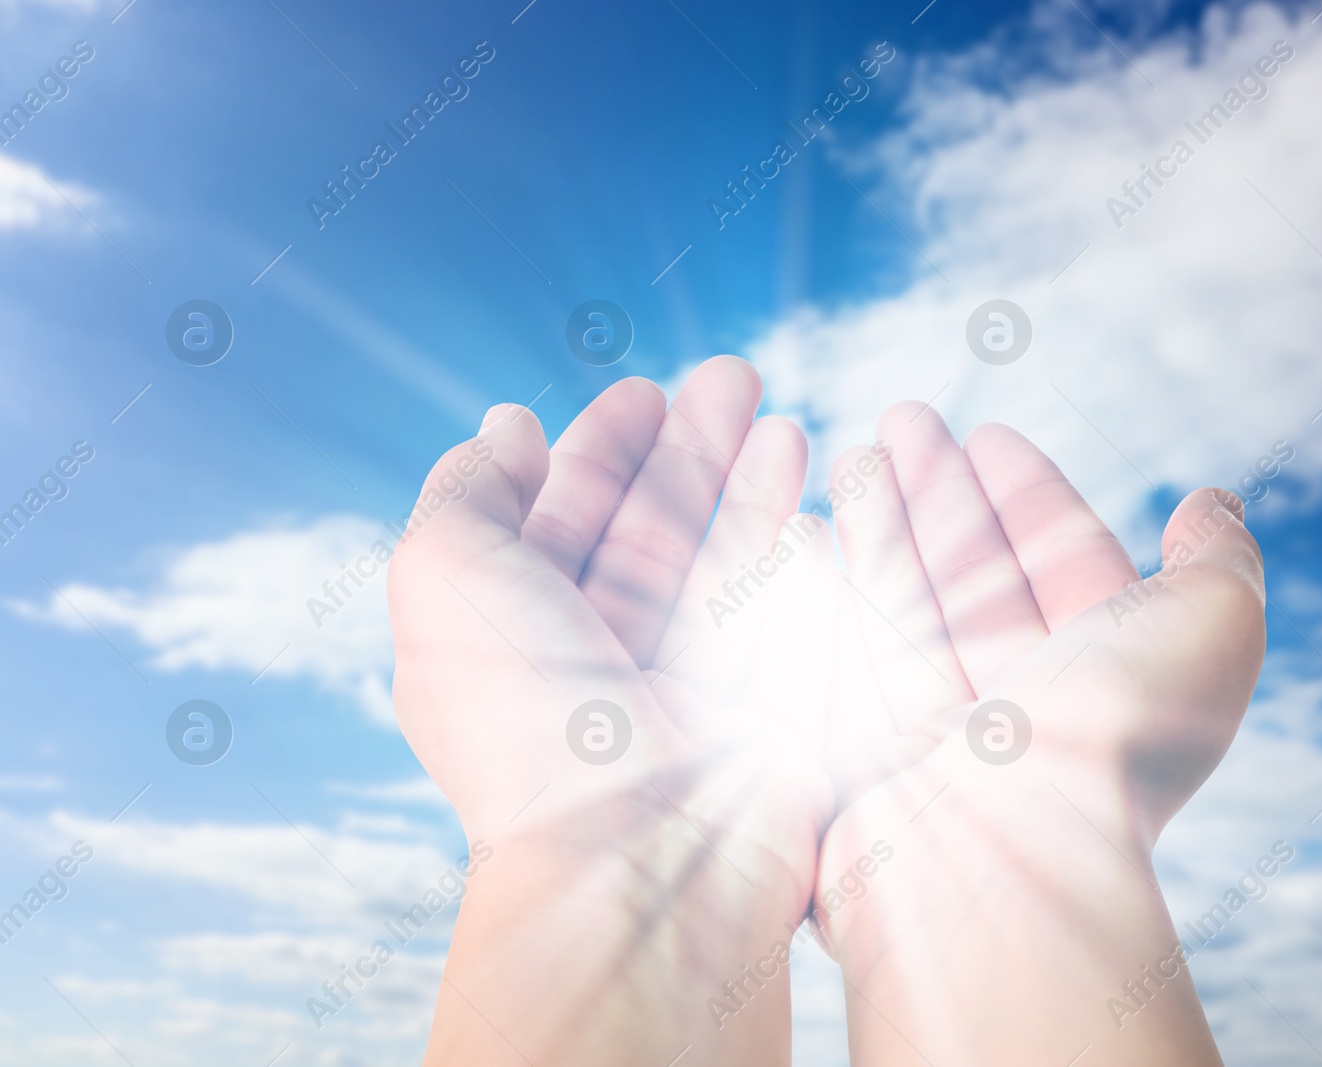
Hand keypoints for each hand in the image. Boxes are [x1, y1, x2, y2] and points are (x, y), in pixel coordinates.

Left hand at [388, 357, 832, 1065]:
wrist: (640, 861)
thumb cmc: (527, 721)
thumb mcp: (443, 578)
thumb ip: (466, 492)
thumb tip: (508, 428)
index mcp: (520, 637)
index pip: (567, 519)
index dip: (602, 449)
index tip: (642, 391)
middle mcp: (602, 661)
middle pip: (654, 527)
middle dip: (690, 448)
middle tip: (734, 378)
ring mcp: (688, 686)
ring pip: (721, 558)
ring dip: (747, 481)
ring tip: (775, 417)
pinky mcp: (765, 709)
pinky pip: (781, 607)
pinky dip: (792, 540)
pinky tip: (806, 477)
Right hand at [812, 403, 1264, 1066]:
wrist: (1001, 861)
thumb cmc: (1112, 739)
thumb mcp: (1212, 627)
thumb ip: (1218, 558)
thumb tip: (1213, 502)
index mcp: (1102, 676)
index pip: (1059, 560)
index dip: (1026, 493)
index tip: (988, 436)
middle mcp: (1020, 703)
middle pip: (974, 570)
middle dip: (940, 491)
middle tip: (902, 418)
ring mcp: (936, 728)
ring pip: (906, 598)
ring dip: (881, 519)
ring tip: (858, 453)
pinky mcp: (862, 748)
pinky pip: (844, 646)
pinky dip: (827, 584)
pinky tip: (804, 526)